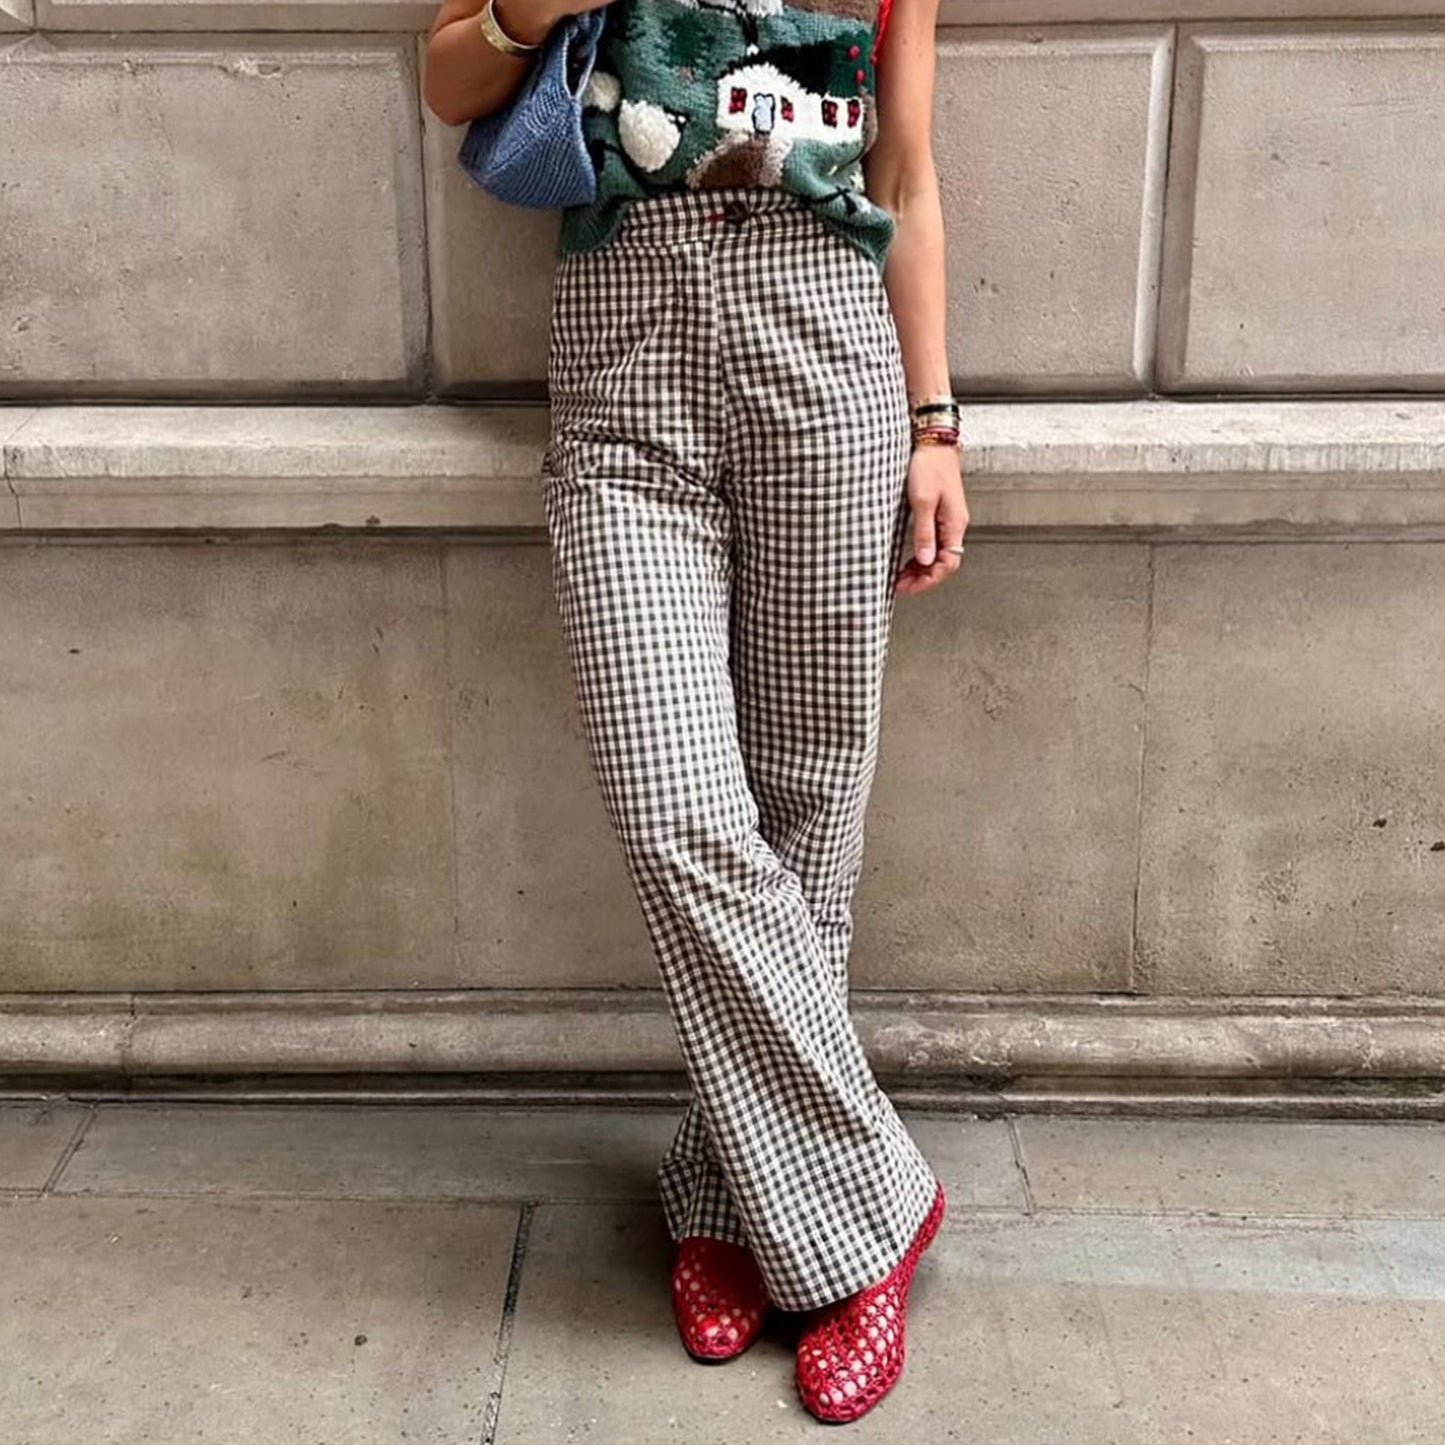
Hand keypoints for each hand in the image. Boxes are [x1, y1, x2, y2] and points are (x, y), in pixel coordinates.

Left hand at [894, 443, 968, 595]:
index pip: (947, 564)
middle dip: (922, 578)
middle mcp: (954, 525)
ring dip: (920, 568)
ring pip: (938, 554)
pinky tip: (908, 558)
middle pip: (943, 563)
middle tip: (900, 585)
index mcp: (954, 524)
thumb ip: (924, 533)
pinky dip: (921, 554)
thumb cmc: (929, 466)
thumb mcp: (922, 501)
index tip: (907, 586)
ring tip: (901, 576)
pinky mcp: (940, 514)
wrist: (933, 443)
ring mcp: (948, 520)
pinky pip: (933, 542)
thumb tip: (924, 561)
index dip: (928, 580)